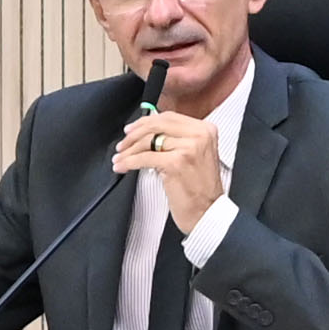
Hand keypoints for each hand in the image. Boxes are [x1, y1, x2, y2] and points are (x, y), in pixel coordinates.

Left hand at [115, 98, 231, 232]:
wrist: (208, 212)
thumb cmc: (200, 188)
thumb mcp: (197, 154)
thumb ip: (179, 139)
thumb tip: (149, 129)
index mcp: (205, 130)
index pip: (169, 117)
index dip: (146, 122)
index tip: (132, 129)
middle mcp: (199, 135)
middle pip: (157, 125)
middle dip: (134, 134)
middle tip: (122, 144)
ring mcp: (188, 148)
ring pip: (148, 141)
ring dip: (128, 150)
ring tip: (120, 157)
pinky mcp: (176, 163)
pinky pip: (144, 158)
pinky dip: (129, 162)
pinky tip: (123, 166)